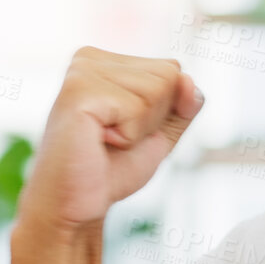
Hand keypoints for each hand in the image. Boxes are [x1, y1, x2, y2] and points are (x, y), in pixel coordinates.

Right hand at [21, 47, 202, 230]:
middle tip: (115, 139)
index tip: (126, 130)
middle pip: (168, 75)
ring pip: (158, 90)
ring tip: (105, 140)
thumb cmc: (111, 169)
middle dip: (153, 119)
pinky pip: (138, 108)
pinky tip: (98, 140)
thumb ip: (183, 104)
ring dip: (139, 130)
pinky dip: (128, 136)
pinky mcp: (78, 91)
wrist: (76, 205)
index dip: (162, 112)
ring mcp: (82, 71)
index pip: (172, 69)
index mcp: (106, 60)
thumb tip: (189, 81)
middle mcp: (90, 58)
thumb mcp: (160, 132)